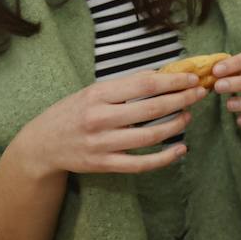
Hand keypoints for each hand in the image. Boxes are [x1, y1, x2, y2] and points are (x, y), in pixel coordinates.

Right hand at [15, 71, 206, 178]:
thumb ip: (125, 85)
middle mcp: (99, 119)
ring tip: (188, 116)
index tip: (192, 78)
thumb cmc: (72, 112)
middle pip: (150, 110)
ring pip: (149, 137)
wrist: (40, 145)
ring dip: (175, 126)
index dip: (172, 81)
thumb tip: (164, 75)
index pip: (144, 85)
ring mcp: (101, 144)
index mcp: (97, 95)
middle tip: (199, 94)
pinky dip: (164, 158)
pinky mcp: (104, 165)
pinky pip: (140, 164)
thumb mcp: (93, 91)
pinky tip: (180, 149)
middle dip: (181, 100)